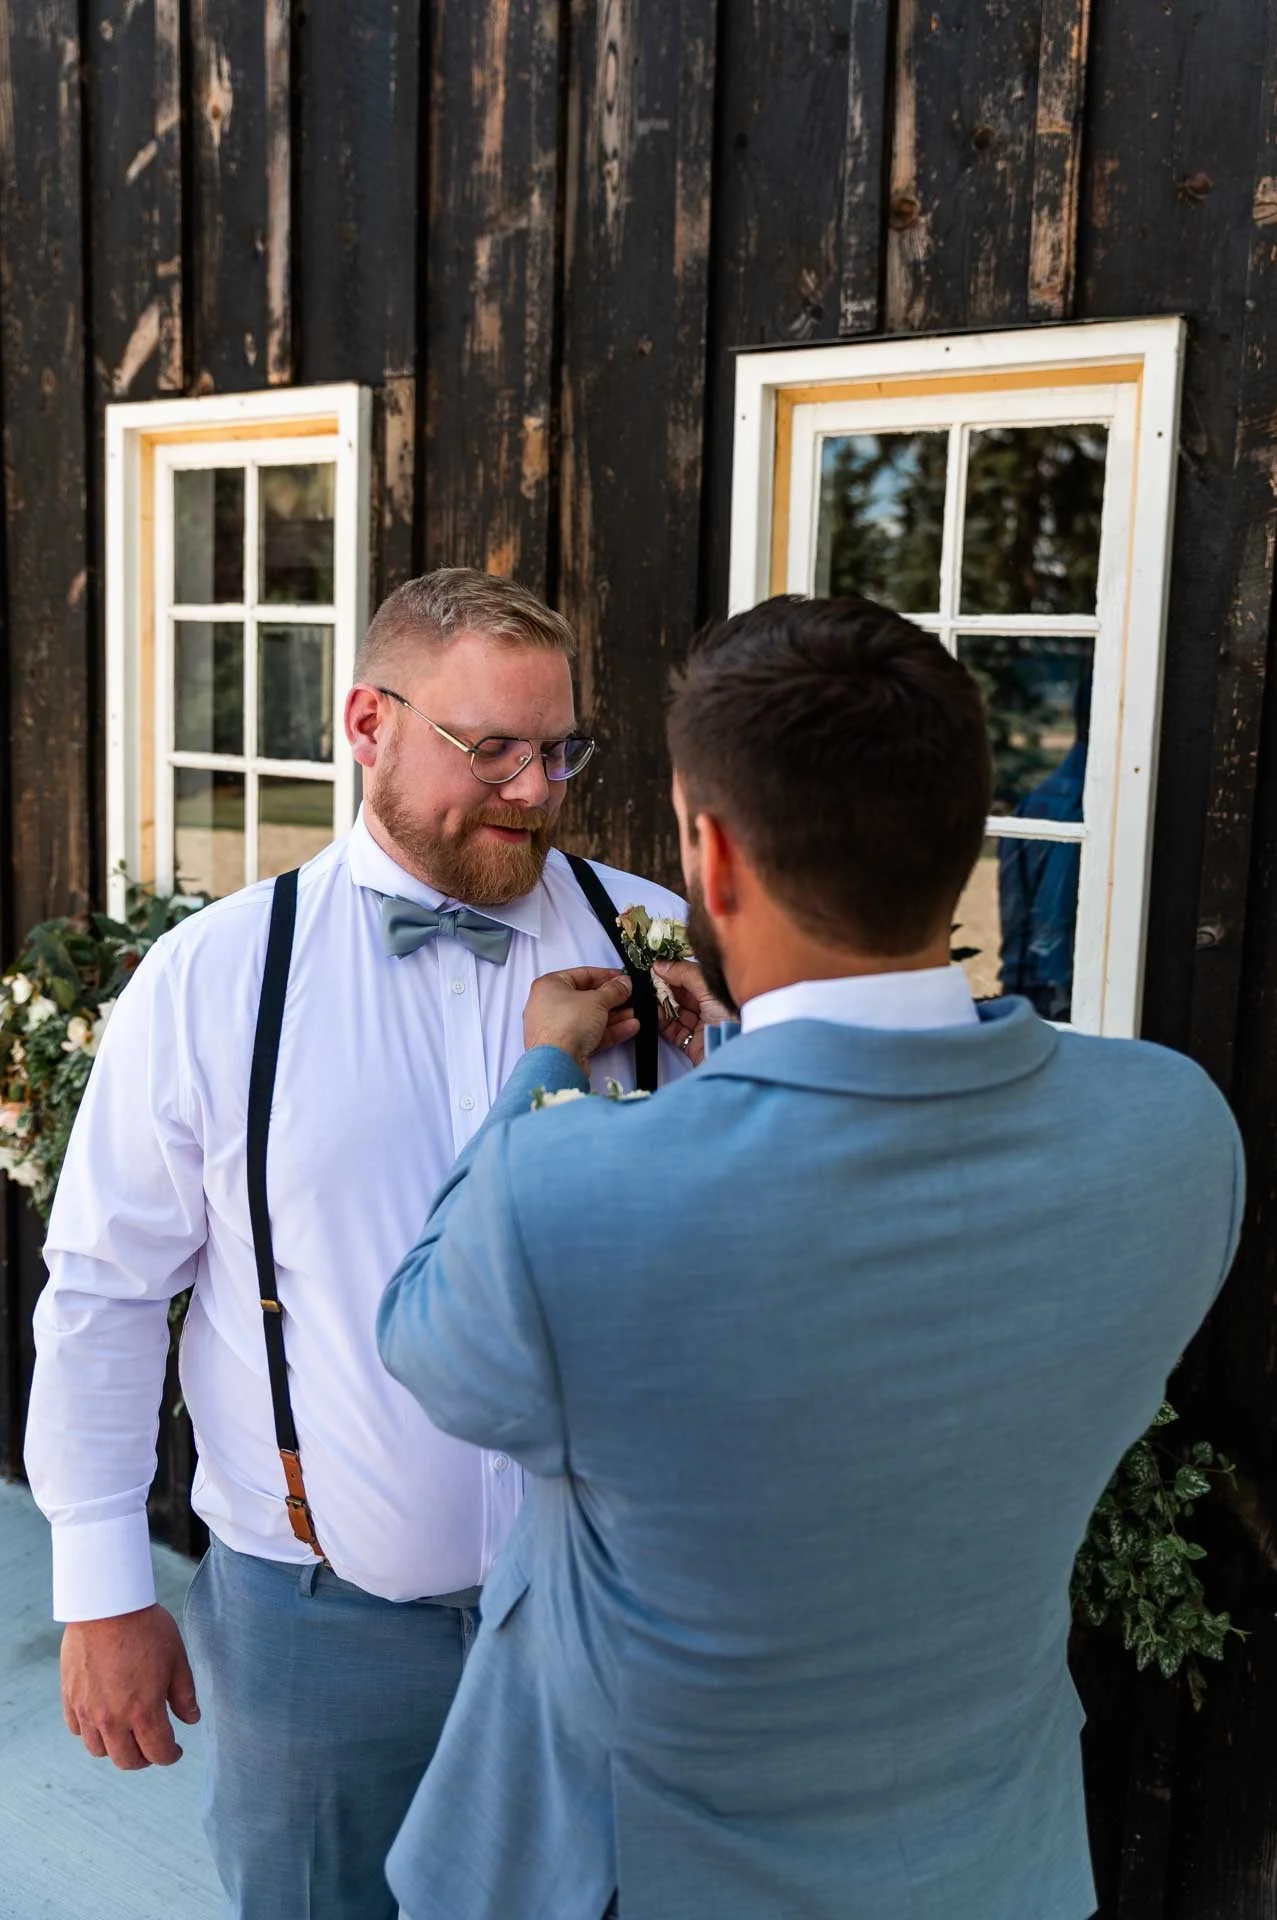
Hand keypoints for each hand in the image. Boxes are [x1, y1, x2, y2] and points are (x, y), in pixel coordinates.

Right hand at [61, 1603, 199, 1769]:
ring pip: (98, 1750)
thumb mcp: (176, 1659)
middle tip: (153, 1747)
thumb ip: (184, 1695)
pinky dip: (91, 1732)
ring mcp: (87, 1711)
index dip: (170, 1756)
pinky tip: (103, 1720)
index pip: (158, 1753)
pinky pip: (77, 1730)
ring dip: (116, 1748)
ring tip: (127, 1734)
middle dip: (144, 1759)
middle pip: (126, 1760)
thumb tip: (191, 1720)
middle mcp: (112, 1719)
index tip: (175, 1751)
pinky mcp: (70, 1698)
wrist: (106, 1605)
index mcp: (143, 1711)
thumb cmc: (146, 1628)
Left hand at [524, 967, 639, 1073]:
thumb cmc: (567, 1024)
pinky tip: (629, 1027)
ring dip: (614, 1015)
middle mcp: (549, 1005)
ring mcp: (557, 1028)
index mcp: (550, 986)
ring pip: (590, 1018)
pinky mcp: (567, 1047)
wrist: (558, 1062)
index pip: (582, 975)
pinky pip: (590, 1034)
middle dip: (612, 998)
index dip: (605, 976)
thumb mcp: (598, 1000)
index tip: (622, 978)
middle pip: (587, 997)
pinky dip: (609, 1031)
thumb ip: (614, 990)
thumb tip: (623, 983)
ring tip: (634, 1012)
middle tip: (630, 996)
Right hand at [653, 959, 733, 1066]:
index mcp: (719, 993)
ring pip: (676, 1013)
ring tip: (650, 996)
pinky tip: (654, 1013)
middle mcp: (711, 1009)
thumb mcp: (707, 986)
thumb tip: (662, 964)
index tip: (657, 967)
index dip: (675, 972)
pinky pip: (673, 1031)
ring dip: (662, 1005)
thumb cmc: (730, 1015)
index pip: (692, 979)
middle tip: (651, 982)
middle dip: (666, 989)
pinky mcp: (692, 1044)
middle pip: (682, 996)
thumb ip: (683, 973)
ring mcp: (701, 1027)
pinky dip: (662, 1022)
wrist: (733, 1047)